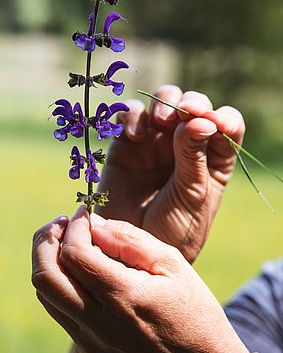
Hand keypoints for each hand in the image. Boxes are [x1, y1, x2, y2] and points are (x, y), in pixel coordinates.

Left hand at [32, 207, 249, 352]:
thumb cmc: (196, 316)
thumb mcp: (173, 266)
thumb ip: (130, 240)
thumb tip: (94, 223)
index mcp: (124, 297)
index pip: (74, 252)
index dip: (74, 226)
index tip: (85, 212)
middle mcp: (99, 322)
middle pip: (44, 275)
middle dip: (45, 240)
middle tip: (62, 223)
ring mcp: (89, 341)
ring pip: (45, 294)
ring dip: (48, 262)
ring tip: (68, 243)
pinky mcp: (89, 351)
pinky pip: (59, 311)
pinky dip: (60, 283)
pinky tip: (81, 271)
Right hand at [97, 84, 244, 260]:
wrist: (131, 251)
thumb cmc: (172, 230)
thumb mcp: (191, 195)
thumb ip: (193, 156)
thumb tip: (200, 120)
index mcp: (213, 158)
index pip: (226, 124)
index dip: (222, 117)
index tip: (216, 123)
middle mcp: (185, 144)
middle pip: (193, 105)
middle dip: (191, 103)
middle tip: (184, 112)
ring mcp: (154, 141)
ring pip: (162, 101)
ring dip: (163, 103)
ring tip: (161, 120)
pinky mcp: (125, 143)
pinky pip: (128, 115)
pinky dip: (131, 116)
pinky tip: (134, 135)